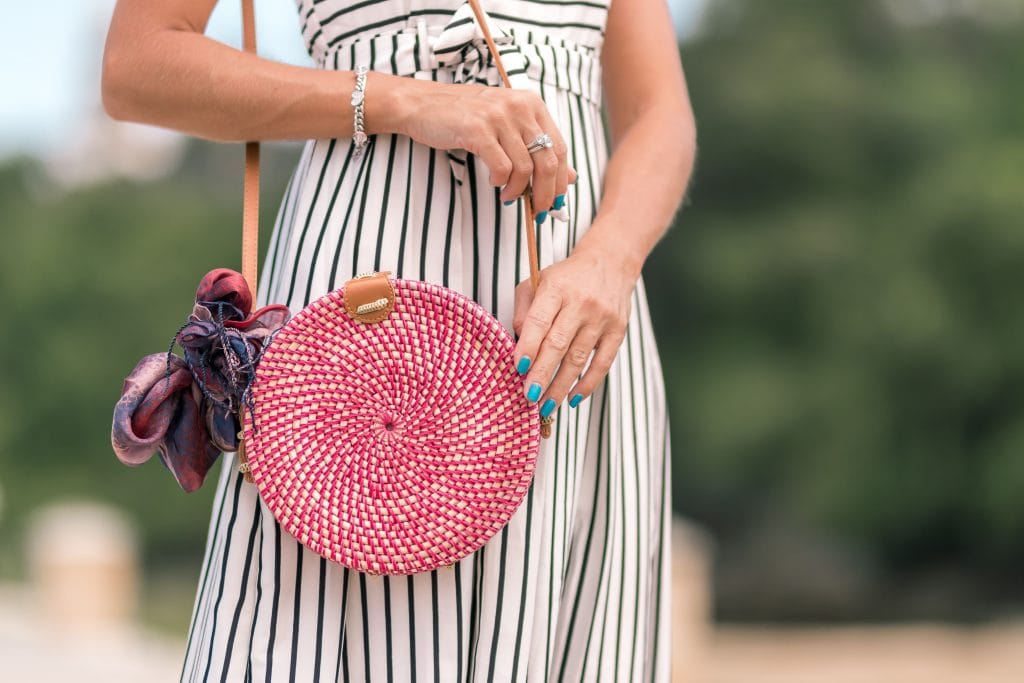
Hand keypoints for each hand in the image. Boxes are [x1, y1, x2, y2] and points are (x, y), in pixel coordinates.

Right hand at [383, 77, 576, 211]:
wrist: (423, 104)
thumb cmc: (465, 117)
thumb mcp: (507, 126)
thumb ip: (538, 147)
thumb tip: (570, 177)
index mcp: (532, 104)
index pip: (559, 148)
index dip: (560, 180)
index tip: (555, 202)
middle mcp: (519, 107)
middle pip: (547, 160)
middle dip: (545, 193)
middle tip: (538, 211)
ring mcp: (498, 117)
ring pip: (525, 167)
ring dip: (518, 190)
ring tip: (508, 197)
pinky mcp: (478, 129)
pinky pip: (501, 167)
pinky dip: (501, 181)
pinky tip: (494, 182)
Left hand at [510, 237, 640, 418]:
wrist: (610, 263)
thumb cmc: (566, 278)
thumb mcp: (538, 282)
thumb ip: (524, 311)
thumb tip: (519, 344)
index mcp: (556, 288)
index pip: (540, 320)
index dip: (529, 346)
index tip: (519, 368)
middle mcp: (581, 303)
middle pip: (558, 344)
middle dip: (542, 374)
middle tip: (529, 397)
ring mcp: (602, 318)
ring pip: (579, 358)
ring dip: (561, 386)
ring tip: (546, 406)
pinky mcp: (618, 331)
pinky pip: (603, 363)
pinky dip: (588, 384)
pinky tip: (573, 399)